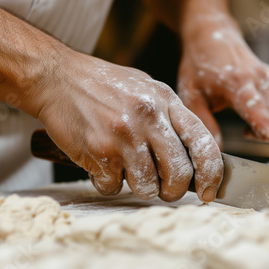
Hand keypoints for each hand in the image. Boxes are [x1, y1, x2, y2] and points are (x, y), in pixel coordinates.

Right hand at [36, 53, 222, 201]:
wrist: (56, 77)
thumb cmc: (102, 85)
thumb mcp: (145, 88)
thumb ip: (169, 116)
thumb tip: (191, 153)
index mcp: (166, 101)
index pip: (203, 143)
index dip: (212, 174)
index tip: (208, 191)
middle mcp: (149, 118)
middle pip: (179, 174)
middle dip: (174, 191)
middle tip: (163, 189)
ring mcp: (124, 136)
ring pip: (147, 187)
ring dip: (139, 187)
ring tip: (126, 170)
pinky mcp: (100, 152)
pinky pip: (114, 187)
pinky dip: (108, 183)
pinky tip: (102, 165)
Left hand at [178, 14, 268, 147]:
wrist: (211, 33)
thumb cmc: (197, 64)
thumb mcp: (190, 94)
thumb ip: (204, 123)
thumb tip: (215, 150)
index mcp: (237, 82)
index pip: (257, 108)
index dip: (266, 126)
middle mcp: (259, 79)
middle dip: (268, 137)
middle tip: (245, 133)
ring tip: (247, 127)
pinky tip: (252, 118)